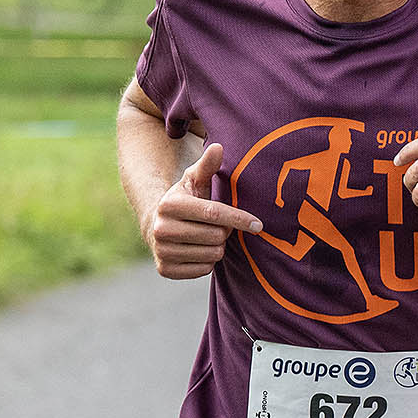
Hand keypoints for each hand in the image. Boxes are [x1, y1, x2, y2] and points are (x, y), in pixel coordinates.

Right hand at [143, 142, 262, 279]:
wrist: (158, 227)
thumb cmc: (186, 200)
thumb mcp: (194, 180)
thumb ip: (207, 165)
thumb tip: (219, 146)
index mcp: (169, 204)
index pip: (214, 213)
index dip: (239, 218)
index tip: (259, 224)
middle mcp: (161, 229)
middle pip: (216, 236)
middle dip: (225, 231)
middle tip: (218, 226)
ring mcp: (161, 251)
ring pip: (212, 254)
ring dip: (217, 246)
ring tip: (207, 236)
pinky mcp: (165, 270)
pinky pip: (204, 270)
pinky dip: (208, 261)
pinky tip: (199, 250)